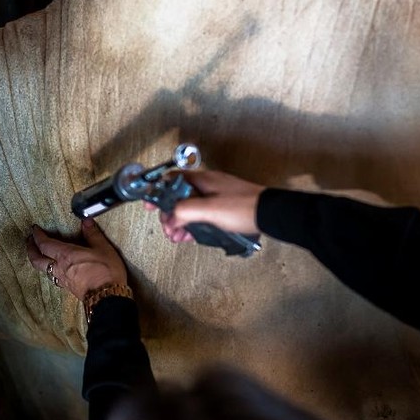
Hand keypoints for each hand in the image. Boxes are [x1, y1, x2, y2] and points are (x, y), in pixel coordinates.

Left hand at [26, 219, 126, 300]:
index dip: (37, 236)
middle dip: (31, 249)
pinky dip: (50, 270)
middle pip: (37, 260)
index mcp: (66, 255)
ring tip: (40, 255)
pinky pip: (54, 277)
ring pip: (44, 270)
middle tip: (29, 241)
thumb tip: (86, 221)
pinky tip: (56, 269)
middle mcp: (60, 268)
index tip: (34, 229)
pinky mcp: (69, 288)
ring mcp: (63, 279)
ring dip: (39, 261)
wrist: (107, 298)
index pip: (44, 244)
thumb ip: (93, 234)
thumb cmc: (105, 272)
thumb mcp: (103, 248)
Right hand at [146, 170, 265, 242]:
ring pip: (190, 208)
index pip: (171, 180)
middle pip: (178, 197)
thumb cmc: (241, 209)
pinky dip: (193, 225)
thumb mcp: (208, 210)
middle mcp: (207, 185)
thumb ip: (184, 210)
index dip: (157, 192)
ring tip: (178, 239)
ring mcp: (216, 196)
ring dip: (180, 223)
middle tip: (169, 231)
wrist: (271, 214)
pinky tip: (190, 237)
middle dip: (170, 214)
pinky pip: (202, 215)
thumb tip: (171, 217)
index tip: (148, 206)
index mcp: (201, 180)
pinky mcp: (224, 208)